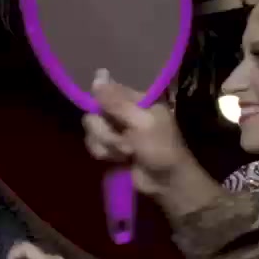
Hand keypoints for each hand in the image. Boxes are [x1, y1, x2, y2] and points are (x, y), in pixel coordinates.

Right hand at [85, 74, 220, 215]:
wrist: (166, 182)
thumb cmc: (161, 148)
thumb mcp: (141, 122)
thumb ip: (117, 102)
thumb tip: (97, 76)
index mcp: (136, 99)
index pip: (106, 91)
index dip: (103, 106)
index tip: (113, 120)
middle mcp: (123, 110)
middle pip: (94, 113)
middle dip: (107, 132)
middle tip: (126, 142)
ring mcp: (116, 129)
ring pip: (92, 130)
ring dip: (107, 145)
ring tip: (126, 154)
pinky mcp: (110, 147)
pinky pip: (93, 144)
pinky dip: (104, 153)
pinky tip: (119, 160)